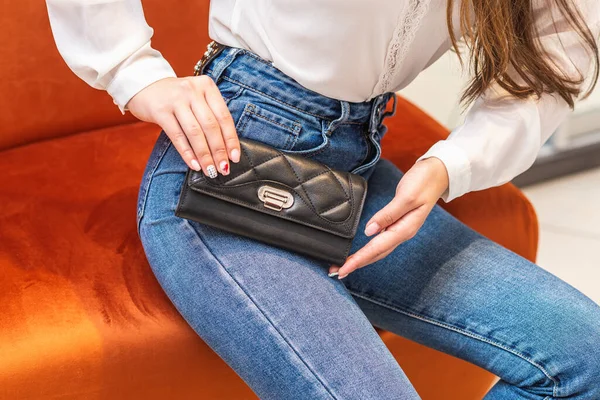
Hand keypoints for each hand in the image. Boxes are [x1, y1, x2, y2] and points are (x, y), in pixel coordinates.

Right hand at [126, 76, 239, 176]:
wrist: (144, 85)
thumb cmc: (176, 97)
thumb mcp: (196, 98)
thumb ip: (210, 115)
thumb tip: (226, 147)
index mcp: (207, 86)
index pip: (224, 116)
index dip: (231, 139)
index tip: (235, 157)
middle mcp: (192, 90)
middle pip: (211, 126)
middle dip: (219, 151)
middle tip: (223, 169)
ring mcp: (176, 100)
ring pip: (195, 132)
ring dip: (204, 155)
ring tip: (210, 171)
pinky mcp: (160, 110)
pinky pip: (177, 136)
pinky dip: (187, 153)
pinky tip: (194, 165)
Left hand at [329, 157, 448, 278]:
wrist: (438, 174)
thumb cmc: (424, 183)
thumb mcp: (406, 197)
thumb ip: (388, 214)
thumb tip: (369, 231)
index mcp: (404, 229)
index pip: (376, 248)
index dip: (359, 260)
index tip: (344, 269)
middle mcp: (402, 233)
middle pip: (376, 254)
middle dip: (356, 264)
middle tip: (337, 272)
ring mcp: (400, 229)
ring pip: (378, 250)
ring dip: (361, 259)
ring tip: (345, 265)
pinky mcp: (397, 223)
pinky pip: (381, 241)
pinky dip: (369, 249)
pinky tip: (361, 252)